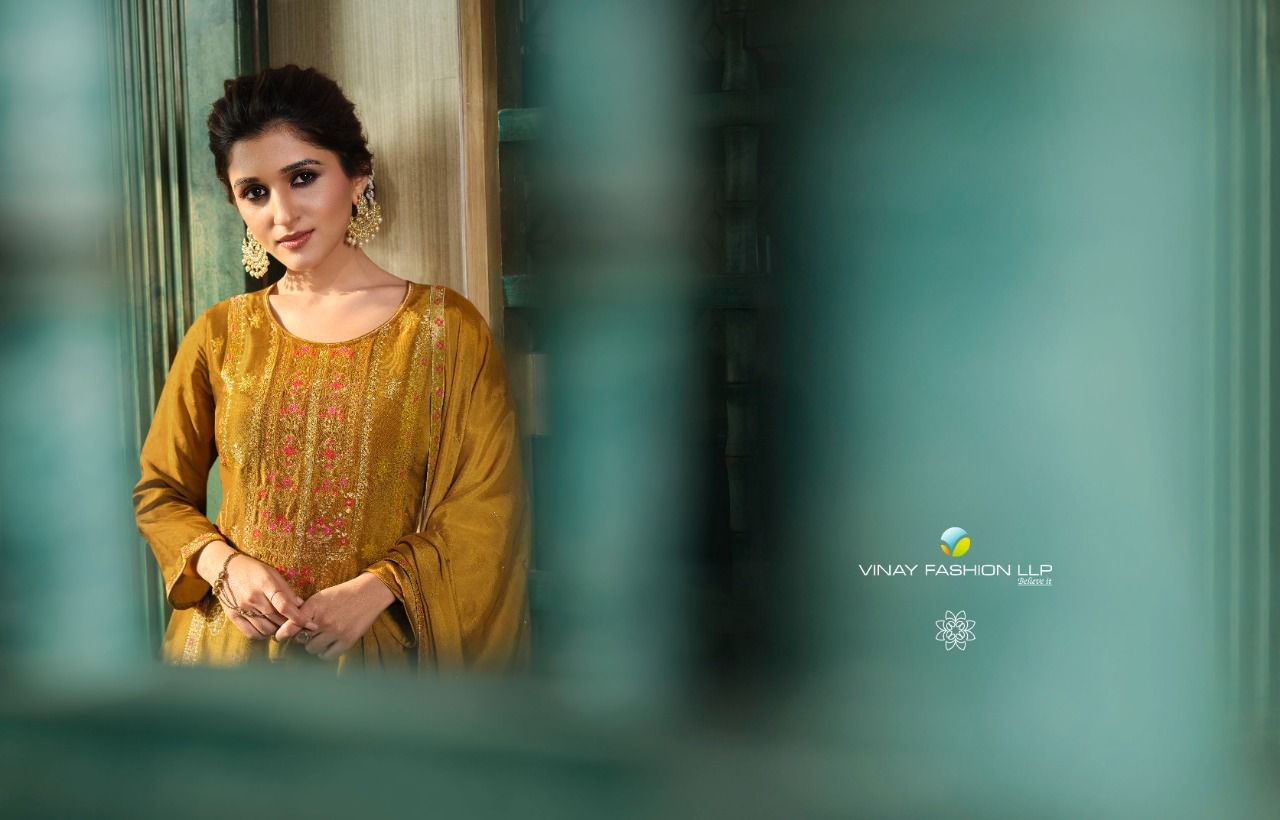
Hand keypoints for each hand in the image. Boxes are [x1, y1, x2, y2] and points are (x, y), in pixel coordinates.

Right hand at [194, 541, 315, 640]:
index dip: (299, 618)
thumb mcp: (272, 573)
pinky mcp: (233, 616)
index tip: (310, 624)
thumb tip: (301, 605)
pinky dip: (263, 634)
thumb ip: (287, 591)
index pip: (285, 606)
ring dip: (277, 630)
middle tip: (296, 623)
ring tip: (280, 623)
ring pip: (266, 630)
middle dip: (290, 624)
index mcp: (265, 584)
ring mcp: (242, 608)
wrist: (224, 569)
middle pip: (277, 620)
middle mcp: (253, 598)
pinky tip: (267, 627)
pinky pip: (252, 634)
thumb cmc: (253, 569)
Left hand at [274, 573, 395, 660]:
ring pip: (312, 649)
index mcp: (314, 607)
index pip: (290, 627)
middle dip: (301, 638)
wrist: (369, 593)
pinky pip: (327, 656)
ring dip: (312, 645)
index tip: (279, 637)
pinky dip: (324, 652)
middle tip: (307, 634)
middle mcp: (323, 620)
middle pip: (300, 640)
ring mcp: (336, 632)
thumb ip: (304, 611)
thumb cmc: (342, 594)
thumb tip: (288, 627)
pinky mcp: (347, 641)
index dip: (282, 634)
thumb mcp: (320, 597)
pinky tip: (327, 645)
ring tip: (319, 638)